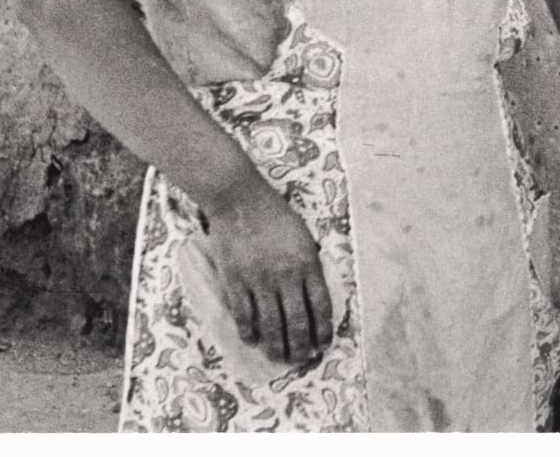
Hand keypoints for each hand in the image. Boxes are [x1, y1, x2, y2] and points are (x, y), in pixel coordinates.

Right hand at [202, 177, 335, 368]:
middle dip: (301, 347)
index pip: (321, 306)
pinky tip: (253, 341)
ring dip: (276, 347)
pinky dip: (249, 333)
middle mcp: (286, 275)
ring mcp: (259, 280)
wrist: (239, 199)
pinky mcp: (236, 281)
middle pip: (297, 322)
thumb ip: (309, 264)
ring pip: (271, 325)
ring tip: (279, 358)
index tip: (323, 345)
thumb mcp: (303, 236)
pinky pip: (244, 316)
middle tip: (302, 360)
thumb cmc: (274, 214)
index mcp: (307, 263)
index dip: (323, 330)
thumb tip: (314, 294)